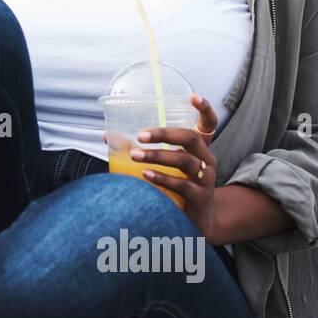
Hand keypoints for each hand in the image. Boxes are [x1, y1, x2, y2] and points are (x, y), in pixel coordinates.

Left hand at [127, 93, 219, 233]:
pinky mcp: (200, 197)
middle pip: (190, 138)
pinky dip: (164, 179)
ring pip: (185, 161)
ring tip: (135, 155)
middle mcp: (207, 159)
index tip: (193, 96)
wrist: (199, 221)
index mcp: (200, 148)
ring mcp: (206, 178)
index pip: (209, 124)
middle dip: (164, 134)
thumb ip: (142, 149)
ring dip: (158, 156)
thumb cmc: (178, 186)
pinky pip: (183, 185)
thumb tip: (108, 136)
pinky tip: (146, 175)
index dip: (204, 109)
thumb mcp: (166, 165)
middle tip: (141, 135)